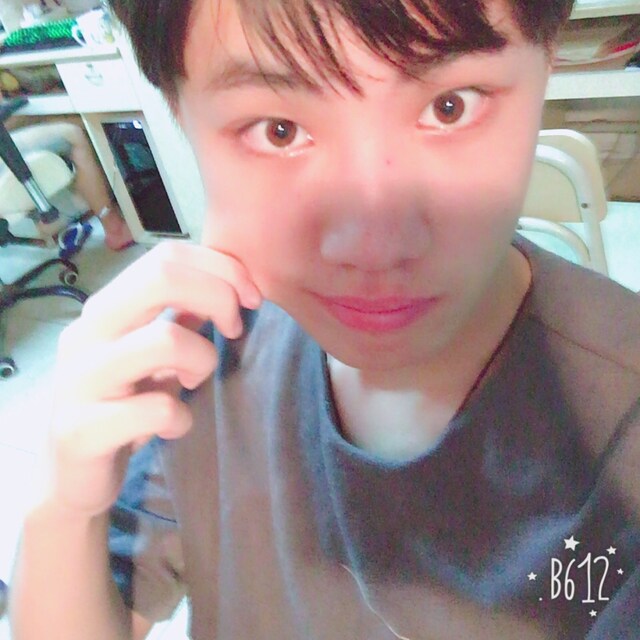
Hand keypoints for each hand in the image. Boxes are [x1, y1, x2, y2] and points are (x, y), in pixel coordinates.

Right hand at [35, 241, 260, 519]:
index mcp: (107, 308)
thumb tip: (229, 285)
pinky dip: (180, 418)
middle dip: (219, 297)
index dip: (222, 268)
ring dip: (202, 360)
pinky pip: (156, 408)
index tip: (252, 298)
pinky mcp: (81, 428)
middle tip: (235, 331)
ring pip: (166, 340)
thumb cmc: (123, 405)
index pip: (168, 257)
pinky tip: (173, 426)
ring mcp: (80, 378)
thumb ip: (181, 317)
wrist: (71, 475)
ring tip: (192, 383)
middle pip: (163, 278)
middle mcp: (87, 332)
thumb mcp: (152, 355)